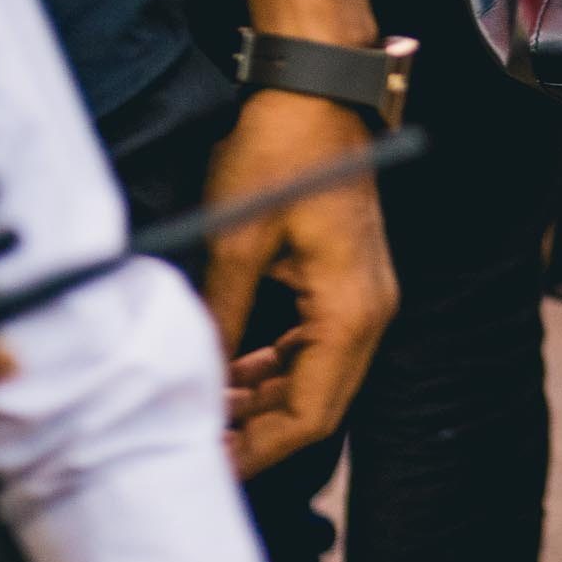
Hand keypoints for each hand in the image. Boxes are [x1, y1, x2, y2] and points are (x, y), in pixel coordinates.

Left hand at [199, 91, 395, 478]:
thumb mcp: (238, 241)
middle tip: (197, 446)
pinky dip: (275, 366)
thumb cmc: (283, 154)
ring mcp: (362, 299)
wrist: (318, 95)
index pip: (309, 414)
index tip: (208, 466)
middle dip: (258, 433)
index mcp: (352, 312)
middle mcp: (369, 314)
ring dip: (263, 400)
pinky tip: (230, 369)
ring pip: (315, 379)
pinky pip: (315, 346)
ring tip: (204, 409)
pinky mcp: (347, 284)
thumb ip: (220, 316)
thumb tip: (192, 376)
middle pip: (317, 405)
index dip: (258, 450)